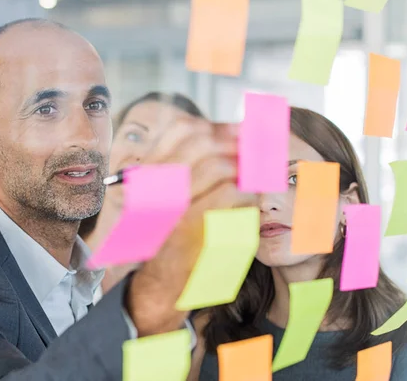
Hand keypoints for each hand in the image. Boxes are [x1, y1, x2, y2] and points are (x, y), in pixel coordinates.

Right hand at [125, 115, 256, 335]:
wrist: (159, 281)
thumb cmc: (171, 236)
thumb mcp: (168, 197)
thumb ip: (190, 168)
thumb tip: (230, 137)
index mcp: (148, 171)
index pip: (181, 129)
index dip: (216, 125)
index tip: (240, 129)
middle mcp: (156, 182)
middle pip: (203, 142)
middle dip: (237, 141)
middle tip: (258, 148)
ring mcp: (172, 202)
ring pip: (219, 166)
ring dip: (244, 168)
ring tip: (256, 175)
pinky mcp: (193, 225)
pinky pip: (231, 194)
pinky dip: (248, 194)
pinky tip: (250, 200)